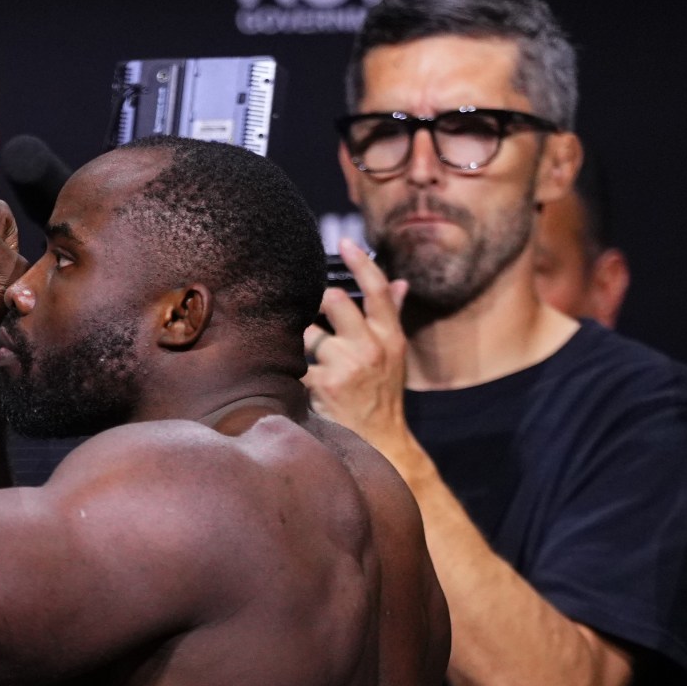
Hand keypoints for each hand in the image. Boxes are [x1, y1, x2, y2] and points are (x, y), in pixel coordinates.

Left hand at [303, 240, 413, 459]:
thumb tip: (400, 283)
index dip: (360, 262)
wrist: (379, 443)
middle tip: (306, 311)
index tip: (343, 242)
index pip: (377, 289)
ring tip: (303, 355)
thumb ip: (392, 317)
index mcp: (390, 337)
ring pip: (308, 333)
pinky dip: (287, 366)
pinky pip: (295, 362)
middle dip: (315, 304)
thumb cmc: (381, 396)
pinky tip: (286, 373)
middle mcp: (371, 347)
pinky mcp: (322, 384)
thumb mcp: (394, 357)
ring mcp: (347, 365)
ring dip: (300, 342)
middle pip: (335, 302)